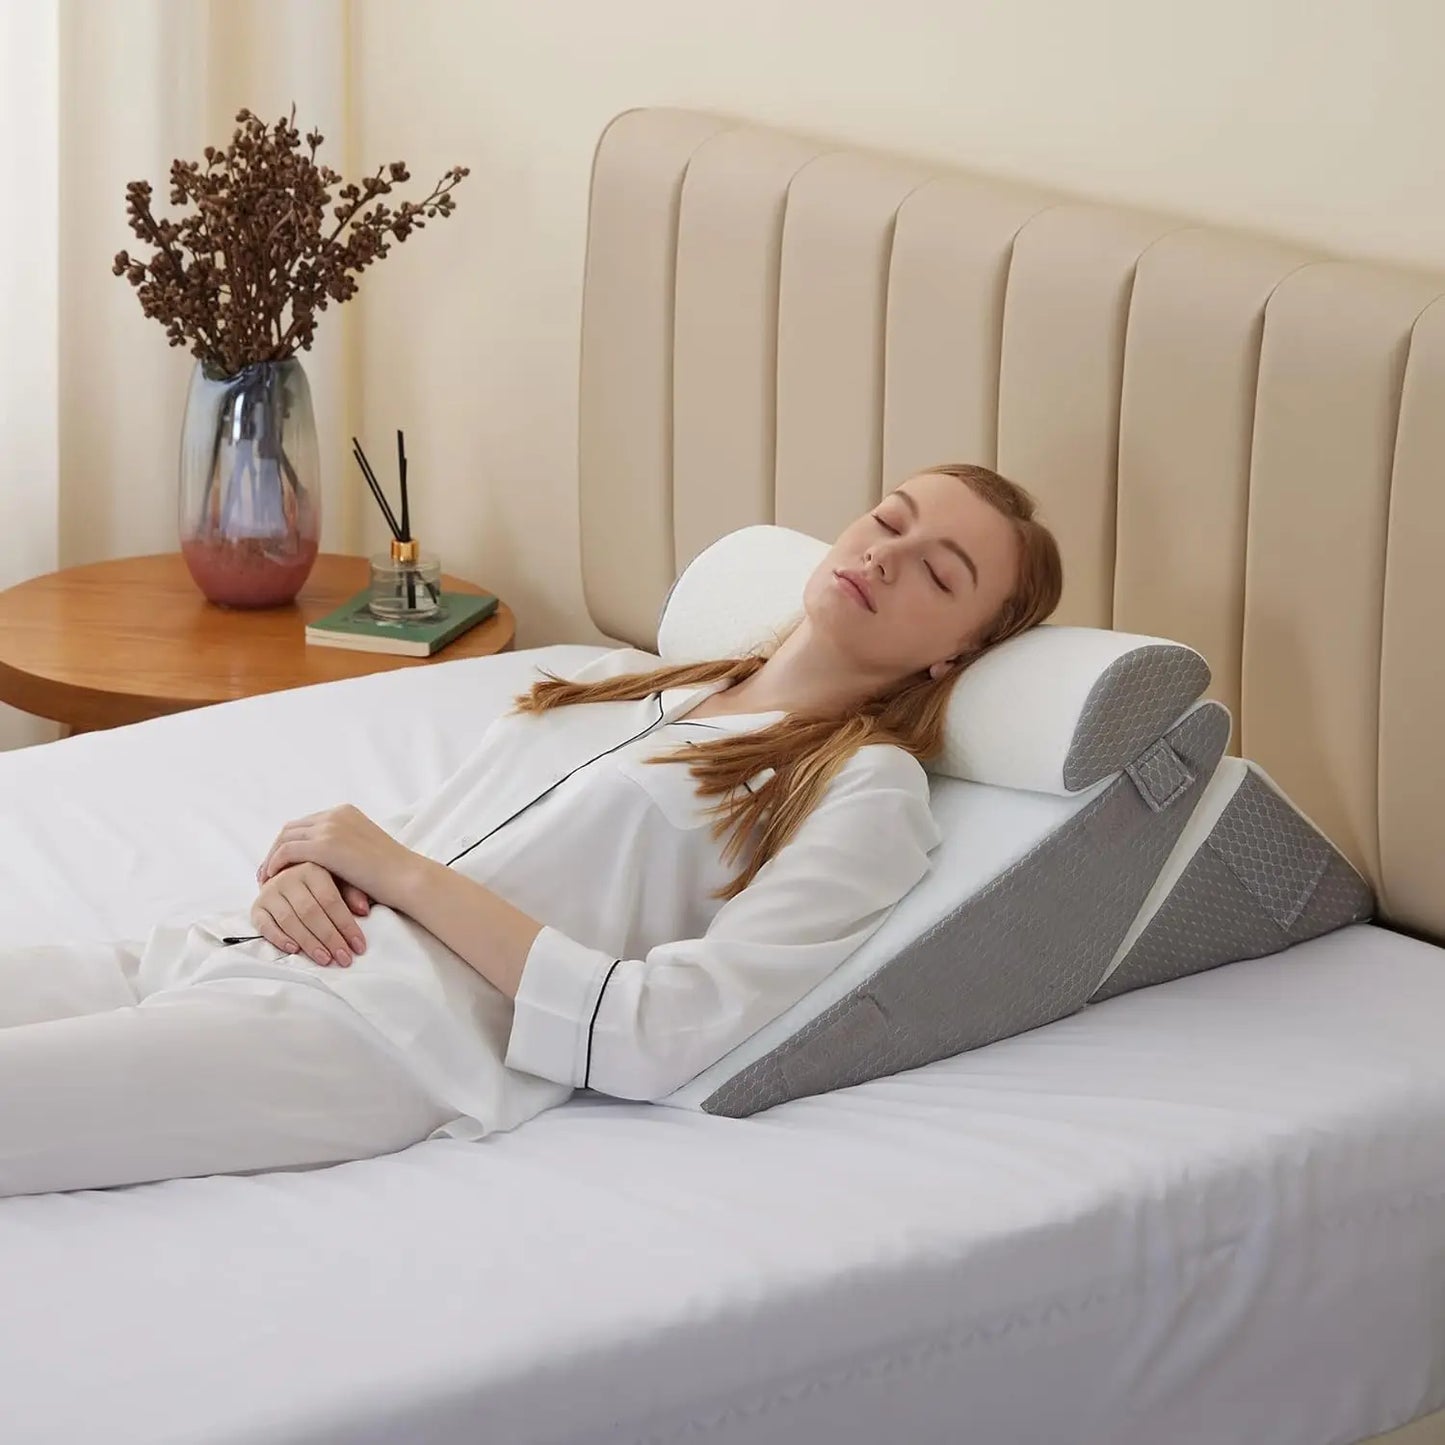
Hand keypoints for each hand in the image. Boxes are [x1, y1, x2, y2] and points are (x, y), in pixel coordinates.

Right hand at [250, 862, 369, 966]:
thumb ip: (352, 894)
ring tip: (325, 959)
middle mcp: (288, 877)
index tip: (358, 946)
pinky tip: (294, 950)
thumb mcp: (340, 882)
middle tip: (344, 958)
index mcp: (312, 867)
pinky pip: (264, 925)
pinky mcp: (257, 907)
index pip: (330, 900)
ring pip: (289, 921)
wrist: (288, 877)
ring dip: (309, 943)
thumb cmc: (320, 883)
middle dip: (330, 938)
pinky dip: (279, 939)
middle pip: (310, 912)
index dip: (345, 925)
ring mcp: (270, 891)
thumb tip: (363, 910)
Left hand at [257, 804, 415, 909]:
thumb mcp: (364, 850)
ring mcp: (330, 827)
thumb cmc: (391, 873)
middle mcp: (335, 814)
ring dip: (272, 858)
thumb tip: (323, 864)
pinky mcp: (325, 845)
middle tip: (268, 872)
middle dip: (276, 849)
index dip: (289, 842)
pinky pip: (287, 851)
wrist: (406, 877)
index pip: (306, 823)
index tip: (281, 862)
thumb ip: (343, 847)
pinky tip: (274, 880)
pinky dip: (275, 864)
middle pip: (292, 828)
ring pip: (285, 838)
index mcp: (345, 812)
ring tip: (267, 879)